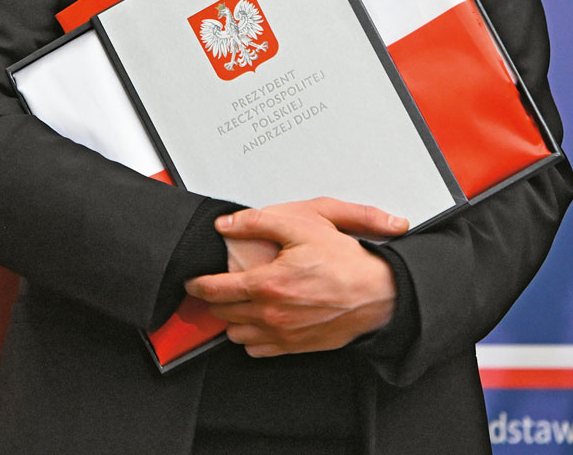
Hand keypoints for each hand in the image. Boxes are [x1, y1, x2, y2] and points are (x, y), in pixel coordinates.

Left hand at [184, 198, 407, 356]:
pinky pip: (258, 350)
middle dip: (216, 299)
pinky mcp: (295, 346)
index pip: (215, 289)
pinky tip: (261, 320)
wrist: (379, 294)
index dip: (197, 284)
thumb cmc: (346, 261)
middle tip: (221, 286)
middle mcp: (271, 314)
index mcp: (267, 284)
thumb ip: (259, 221)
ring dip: (233, 319)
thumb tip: (227, 224)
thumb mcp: (303, 225)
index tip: (193, 281)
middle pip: (222, 313)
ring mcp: (283, 334)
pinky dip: (253, 337)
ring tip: (242, 302)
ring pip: (236, 335)